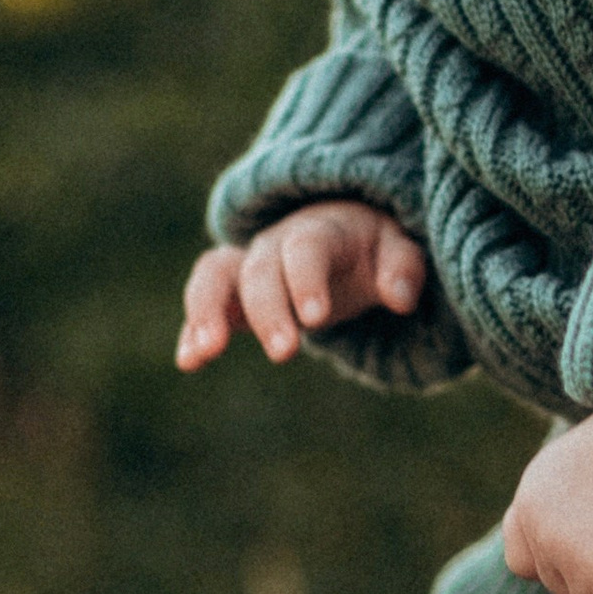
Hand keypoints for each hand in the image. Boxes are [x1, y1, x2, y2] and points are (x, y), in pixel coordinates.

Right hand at [177, 201, 429, 369]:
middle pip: (260, 270)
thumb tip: (402, 298)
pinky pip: (204, 302)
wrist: (337, 234)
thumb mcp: (396, 250)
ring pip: (215, 276)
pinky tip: (188, 361)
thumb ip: (403, 269)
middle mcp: (275, 244)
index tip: (314, 318)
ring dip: (206, 311)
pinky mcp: (229, 292)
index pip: (307, 249)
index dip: (307, 280)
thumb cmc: (370, 248)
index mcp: (319, 231)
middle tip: (284, 352)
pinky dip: (193, 329)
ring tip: (206, 352)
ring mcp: (247, 265)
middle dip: (268, 311)